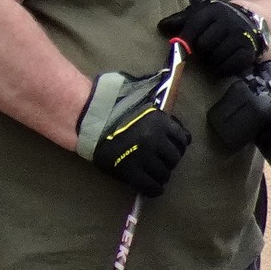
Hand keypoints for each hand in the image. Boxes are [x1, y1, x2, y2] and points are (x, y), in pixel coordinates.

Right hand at [76, 71, 190, 196]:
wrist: (87, 118)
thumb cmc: (109, 102)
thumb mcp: (137, 93)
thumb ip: (154, 97)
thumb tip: (167, 81)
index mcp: (160, 121)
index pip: (183, 139)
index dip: (178, 144)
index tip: (170, 146)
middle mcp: (156, 140)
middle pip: (175, 158)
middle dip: (168, 160)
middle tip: (159, 160)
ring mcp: (144, 158)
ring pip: (164, 174)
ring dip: (160, 174)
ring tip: (152, 172)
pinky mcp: (130, 172)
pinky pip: (151, 187)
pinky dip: (153, 188)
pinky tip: (150, 186)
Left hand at [158, 0, 268, 77]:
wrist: (250, 19)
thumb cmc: (217, 19)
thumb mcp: (200, 13)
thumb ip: (181, 19)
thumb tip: (161, 26)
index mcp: (213, 10)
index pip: (193, 27)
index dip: (185, 40)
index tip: (181, 47)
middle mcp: (229, 22)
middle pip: (203, 45)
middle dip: (199, 50)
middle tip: (202, 49)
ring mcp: (241, 36)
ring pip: (215, 57)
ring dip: (210, 60)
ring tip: (212, 54)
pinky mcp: (248, 51)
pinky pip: (228, 66)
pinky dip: (221, 69)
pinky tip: (221, 63)